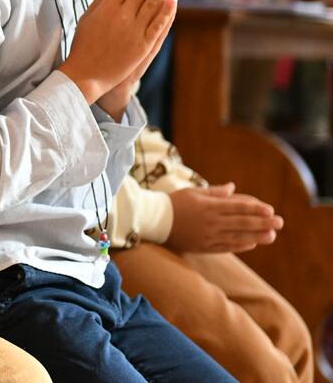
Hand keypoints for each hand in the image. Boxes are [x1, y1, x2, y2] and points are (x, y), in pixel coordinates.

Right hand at [60, 0, 177, 106]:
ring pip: (152, 4)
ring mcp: (132, 31)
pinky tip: (173, 0)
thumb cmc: (82, 46)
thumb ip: (100, 0)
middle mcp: (121, 16)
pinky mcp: (141, 46)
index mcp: (106, 8)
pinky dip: (166, 12)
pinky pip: (157, 26)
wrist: (85, 75)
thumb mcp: (87, 19)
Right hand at [164, 183, 282, 253]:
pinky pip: (226, 247)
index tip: (270, 210)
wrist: (154, 221)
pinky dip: (241, 245)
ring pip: (237, 236)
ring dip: (257, 236)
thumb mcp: (193, 192)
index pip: (237, 207)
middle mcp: (210, 222)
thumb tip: (233, 188)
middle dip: (262, 222)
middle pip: (241, 222)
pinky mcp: (204, 247)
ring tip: (272, 236)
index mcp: (208, 206)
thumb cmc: (174, 202)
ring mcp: (208, 236)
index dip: (255, 208)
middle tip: (280, 222)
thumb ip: (214, 192)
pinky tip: (253, 243)